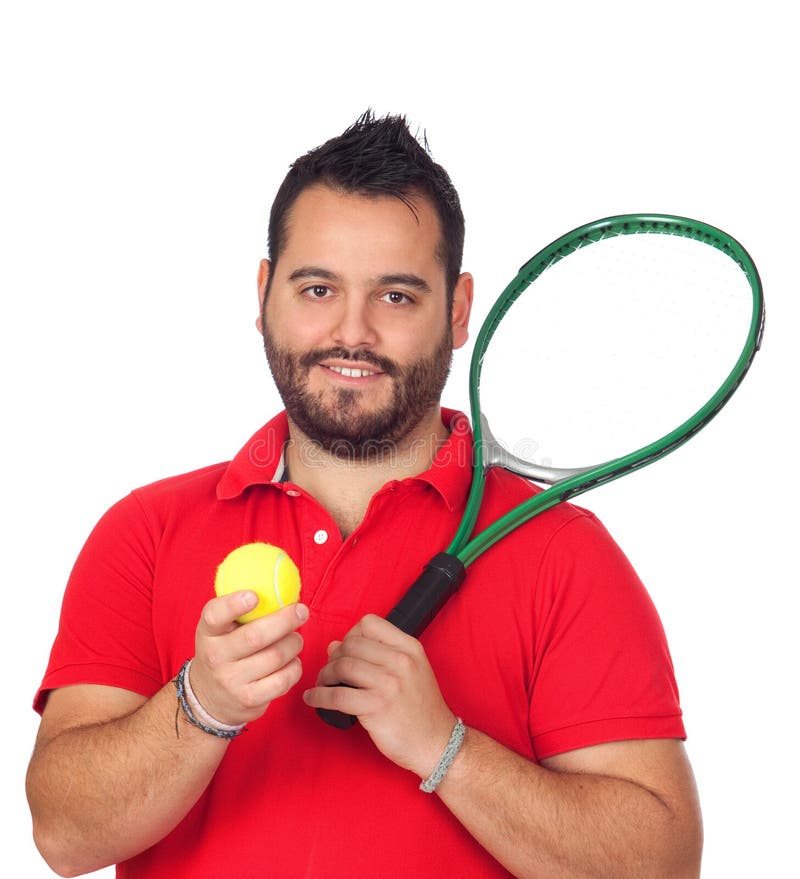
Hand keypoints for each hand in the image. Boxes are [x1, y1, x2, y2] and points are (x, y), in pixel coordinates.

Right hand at [190, 591, 308, 726]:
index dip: (234, 605)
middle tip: (301, 611)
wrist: (208, 698)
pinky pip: (283, 679)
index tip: (254, 596)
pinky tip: (292, 661)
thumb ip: (240, 610)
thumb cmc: (224, 652)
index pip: (215, 615)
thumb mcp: (220, 630)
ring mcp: (231, 681)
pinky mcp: (249, 700)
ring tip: (295, 639)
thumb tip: (280, 586)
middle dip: (285, 620)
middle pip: (256, 636)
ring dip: (294, 643)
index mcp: (208, 633)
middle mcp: (216, 657)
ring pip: (276, 656)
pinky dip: (295, 667)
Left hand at [303, 614, 455, 778]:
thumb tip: (335, 645)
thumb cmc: (421, 708)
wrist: (437, 743)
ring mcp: (388, 683)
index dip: (351, 634)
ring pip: (341, 666)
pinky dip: (319, 696)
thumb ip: (377, 655)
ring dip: (324, 675)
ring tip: (322, 684)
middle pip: (351, 644)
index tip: (346, 650)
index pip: (369, 624)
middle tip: (330, 671)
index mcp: (409, 647)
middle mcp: (400, 661)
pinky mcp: (376, 707)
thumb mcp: (410, 671)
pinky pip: (337, 696)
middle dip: (334, 657)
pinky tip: (313, 699)